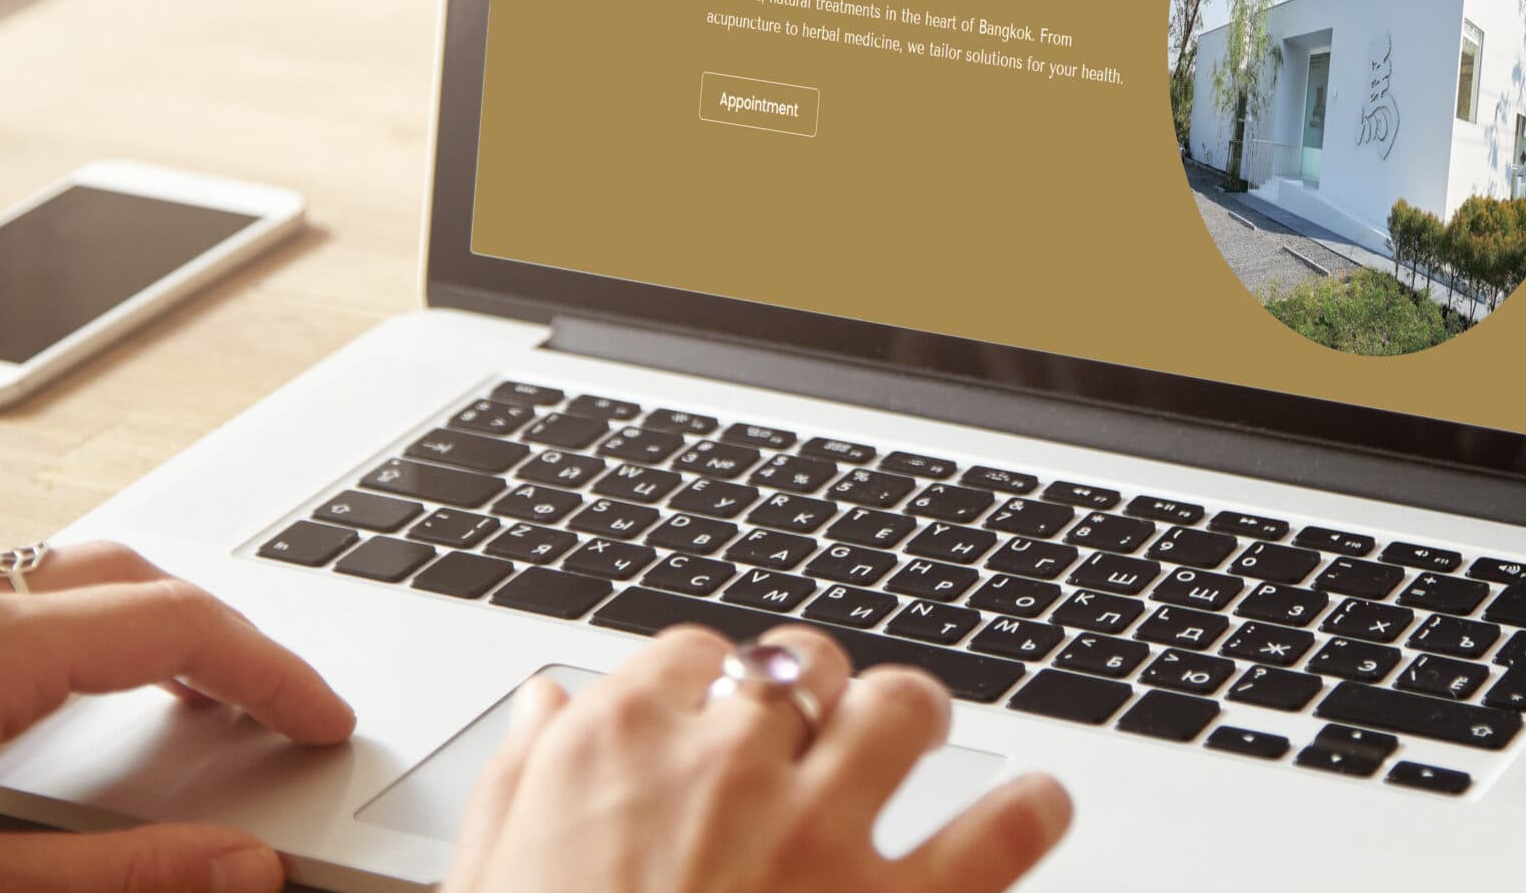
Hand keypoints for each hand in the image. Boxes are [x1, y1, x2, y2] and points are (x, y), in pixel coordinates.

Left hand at [0, 540, 355, 892]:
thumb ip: (116, 876)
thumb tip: (242, 865)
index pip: (175, 624)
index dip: (269, 671)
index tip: (320, 719)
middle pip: (133, 579)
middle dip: (225, 636)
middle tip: (279, 706)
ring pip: (66, 576)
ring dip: (151, 623)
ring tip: (204, 689)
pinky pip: (5, 597)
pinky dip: (81, 628)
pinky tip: (84, 683)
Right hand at [445, 624, 1071, 892]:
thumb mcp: (489, 884)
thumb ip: (520, 786)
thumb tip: (546, 707)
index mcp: (615, 750)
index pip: (694, 655)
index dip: (718, 685)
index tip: (724, 715)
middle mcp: (724, 766)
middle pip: (804, 663)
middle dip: (820, 691)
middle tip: (825, 734)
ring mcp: (817, 829)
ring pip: (902, 707)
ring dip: (915, 720)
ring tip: (924, 744)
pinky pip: (1000, 829)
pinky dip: (1029, 813)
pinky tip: (1036, 811)